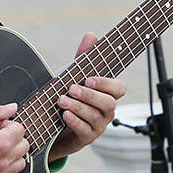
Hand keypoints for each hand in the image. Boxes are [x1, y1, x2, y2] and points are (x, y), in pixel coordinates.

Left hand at [49, 33, 126, 160]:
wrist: (54, 126)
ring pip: (96, 117)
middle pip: (109, 103)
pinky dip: (75, 121)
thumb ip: (83, 59)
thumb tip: (91, 35)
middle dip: (90, 95)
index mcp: (107, 94)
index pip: (119, 89)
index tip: (89, 79)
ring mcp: (98, 126)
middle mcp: (107, 111)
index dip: (107, 83)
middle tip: (72, 88)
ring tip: (62, 100)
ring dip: (78, 107)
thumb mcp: (75, 77)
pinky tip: (65, 115)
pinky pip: (85, 131)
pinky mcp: (87, 138)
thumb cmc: (71, 98)